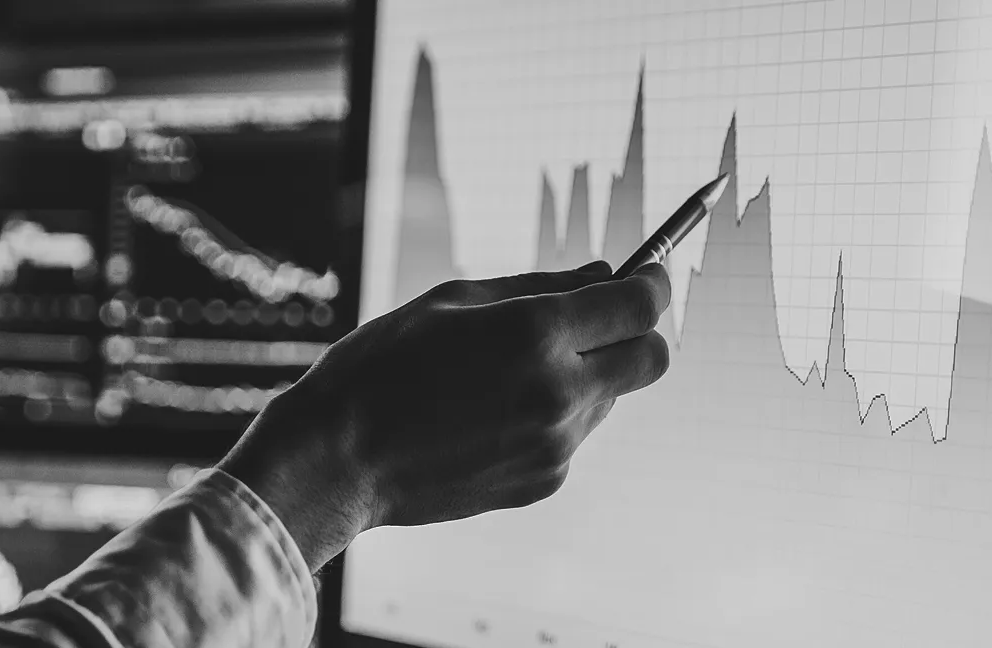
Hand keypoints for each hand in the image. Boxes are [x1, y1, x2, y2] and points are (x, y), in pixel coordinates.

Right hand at [218, 261, 670, 568]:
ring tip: (511, 374)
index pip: (640, 305)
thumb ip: (542, 284)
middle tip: (602, 321)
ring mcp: (557, 444)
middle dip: (640, 333)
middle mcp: (559, 392)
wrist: (339, 459)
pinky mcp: (546, 481)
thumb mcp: (454, 300)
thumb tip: (605, 273)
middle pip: (652, 359)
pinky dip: (553, 417)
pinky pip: (574, 436)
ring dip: (587, 376)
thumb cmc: (383, 365)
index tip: (646, 276)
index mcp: (537, 334)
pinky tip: (494, 415)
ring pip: (611, 398)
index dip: (652, 284)